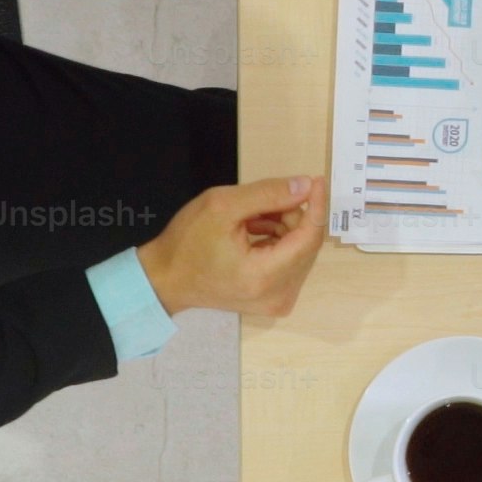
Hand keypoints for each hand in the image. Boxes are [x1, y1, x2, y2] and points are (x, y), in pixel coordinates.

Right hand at [134, 175, 325, 316]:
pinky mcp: (273, 301)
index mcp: (265, 276)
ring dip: (283, 227)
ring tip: (250, 218)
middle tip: (261, 202)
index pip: (309, 237)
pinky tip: (254, 232)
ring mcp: (277, 302)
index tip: (315, 180)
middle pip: (306, 244)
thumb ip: (268, 194)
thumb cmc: (187, 243)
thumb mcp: (222, 206)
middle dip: (291, 216)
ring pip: (300, 251)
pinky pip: (290, 262)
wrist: (164, 279)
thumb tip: (306, 185)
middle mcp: (278, 296)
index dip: (316, 205)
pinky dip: (278, 242)